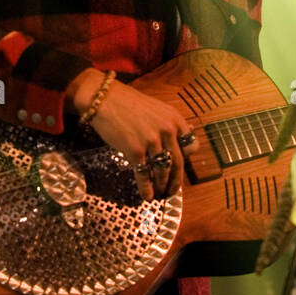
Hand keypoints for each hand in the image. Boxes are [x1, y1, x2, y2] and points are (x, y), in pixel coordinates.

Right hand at [72, 72, 196, 199]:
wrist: (104, 99)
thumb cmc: (128, 103)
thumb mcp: (157, 109)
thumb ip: (169, 124)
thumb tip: (179, 140)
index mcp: (175, 119)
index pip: (191, 145)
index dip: (187, 159)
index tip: (180, 167)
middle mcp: (167, 130)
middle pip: (178, 162)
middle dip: (175, 180)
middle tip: (172, 190)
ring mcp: (152, 141)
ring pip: (162, 170)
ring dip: (161, 186)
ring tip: (159, 193)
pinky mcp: (135, 150)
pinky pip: (144, 174)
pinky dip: (146, 188)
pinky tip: (146, 196)